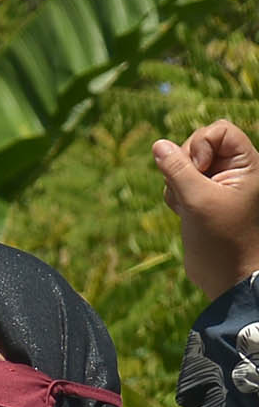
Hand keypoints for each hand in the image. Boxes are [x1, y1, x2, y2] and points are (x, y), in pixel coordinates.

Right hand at [155, 119, 258, 296]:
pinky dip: (174, 193)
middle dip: (184, 163)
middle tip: (187, 189)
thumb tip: (158, 144)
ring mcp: (219, 184)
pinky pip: (179, 181)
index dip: (202, 143)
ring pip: (185, 163)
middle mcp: (236, 170)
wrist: (226, 276)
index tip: (199, 169)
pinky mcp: (204, 197)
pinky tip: (182, 212)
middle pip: (200, 143)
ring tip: (185, 205)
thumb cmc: (222, 240)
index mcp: (248, 166)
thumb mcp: (198, 200)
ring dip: (176, 181)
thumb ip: (178, 169)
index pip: (220, 130)